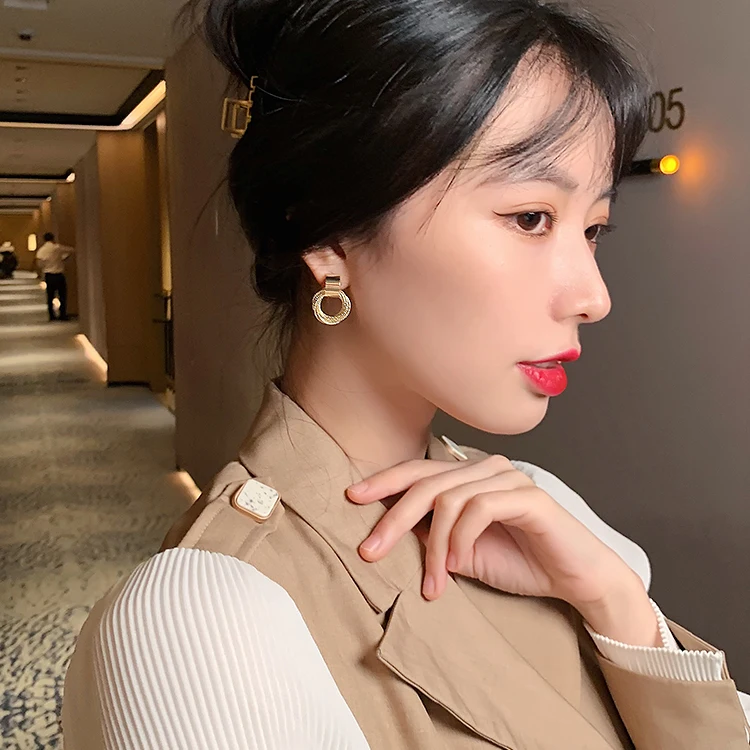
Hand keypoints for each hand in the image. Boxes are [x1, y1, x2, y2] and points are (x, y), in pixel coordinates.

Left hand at [347, 455, 659, 645]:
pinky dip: (460, 539)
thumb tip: (390, 528)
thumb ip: (431, 534)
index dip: (384, 481)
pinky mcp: (527, 496)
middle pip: (426, 484)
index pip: (419, 471)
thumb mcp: (461, 551)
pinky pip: (478, 509)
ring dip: (433, 546)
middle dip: (392, 517)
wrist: (574, 578)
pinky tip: (456, 565)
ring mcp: (508, 478)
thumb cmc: (520, 561)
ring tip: (433, 581)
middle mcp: (486, 468)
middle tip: (369, 550)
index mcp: (469, 475)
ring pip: (448, 499)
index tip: (351, 497)